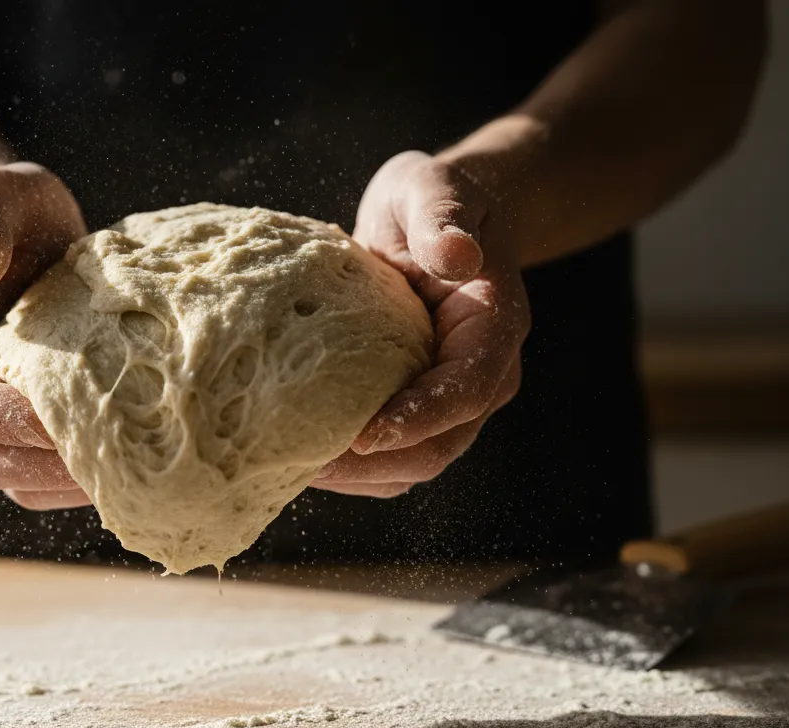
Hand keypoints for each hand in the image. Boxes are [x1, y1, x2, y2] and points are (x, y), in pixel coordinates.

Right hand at [0, 162, 92, 509]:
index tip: (52, 425)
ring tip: (126, 482)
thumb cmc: (8, 211)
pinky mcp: (12, 430)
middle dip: (35, 468)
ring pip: (5, 478)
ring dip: (59, 487)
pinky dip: (71, 484)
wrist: (14, 237)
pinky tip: (125, 473)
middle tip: (105, 471)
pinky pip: (33, 477)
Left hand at [313, 151, 529, 497]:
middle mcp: (482, 375)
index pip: (467, 390)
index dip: (420, 419)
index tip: (366, 435)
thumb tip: (458, 255)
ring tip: (295, 471)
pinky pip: (395, 457)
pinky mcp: (421, 408)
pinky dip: (355, 469)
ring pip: (417, 464)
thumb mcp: (432, 189)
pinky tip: (303, 459)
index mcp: (493, 328)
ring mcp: (453, 400)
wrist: (436, 219)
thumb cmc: (429, 199)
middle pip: (441, 445)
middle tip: (309, 465)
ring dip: (361, 478)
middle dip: (377, 465)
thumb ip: (444, 218)